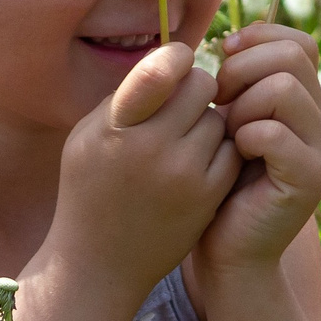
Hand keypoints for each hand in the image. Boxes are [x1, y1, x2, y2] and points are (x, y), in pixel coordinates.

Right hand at [52, 43, 241, 293]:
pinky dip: (221, 149)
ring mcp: (184, 175)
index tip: (176, 62)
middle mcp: (150, 149)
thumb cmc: (90, 188)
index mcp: (115, 128)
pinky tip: (199, 160)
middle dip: (195, 88)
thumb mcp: (87, 136)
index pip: (160, 70)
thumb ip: (126, 96)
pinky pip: (232, 150)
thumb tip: (169, 59)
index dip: (176, 57)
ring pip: (219, 118)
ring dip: (207, 121)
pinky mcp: (208, 196)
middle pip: (200, 87)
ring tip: (183, 139)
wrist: (100, 263)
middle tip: (182, 103)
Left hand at [197, 23, 320, 273]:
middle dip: (243, 70)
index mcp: (305, 103)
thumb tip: (230, 41)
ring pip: (285, 88)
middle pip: (292, 56)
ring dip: (243, 106)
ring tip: (230, 134)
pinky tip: (235, 157)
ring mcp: (320, 151)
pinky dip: (245, 138)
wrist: (228, 252)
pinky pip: (276, 133)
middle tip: (221, 102)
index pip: (300, 43)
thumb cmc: (219, 185)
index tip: (223, 59)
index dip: (259, 39)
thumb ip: (239, 86)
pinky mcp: (309, 180)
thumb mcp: (228, 124)